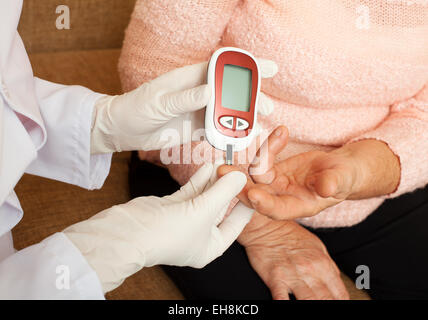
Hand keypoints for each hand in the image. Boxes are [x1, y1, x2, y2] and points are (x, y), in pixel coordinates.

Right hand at [64, 163, 253, 292]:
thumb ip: (223, 191)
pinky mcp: (173, 208)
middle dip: (229, 188)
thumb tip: (240, 176)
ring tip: (225, 162)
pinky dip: (200, 179)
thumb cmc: (167, 233)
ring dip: (214, 181)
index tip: (255, 186)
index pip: (237, 224)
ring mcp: (185, 220)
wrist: (129, 232)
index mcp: (211, 246)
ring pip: (206, 197)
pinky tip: (208, 166)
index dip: (247, 204)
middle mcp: (200, 235)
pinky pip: (192, 192)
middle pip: (221, 208)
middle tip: (239, 169)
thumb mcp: (204, 211)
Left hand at [90, 59, 277, 152]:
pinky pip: (215, 132)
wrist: (123, 130)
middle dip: (251, 98)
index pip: (223, 67)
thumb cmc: (135, 108)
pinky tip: (239, 140)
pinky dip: (227, 136)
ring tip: (257, 126)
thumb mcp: (159, 102)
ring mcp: (198, 112)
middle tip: (265, 108)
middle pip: (231, 92)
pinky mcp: (194, 129)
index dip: (247, 66)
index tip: (268, 68)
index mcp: (190, 78)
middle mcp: (198, 93)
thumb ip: (184, 98)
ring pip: (226, 113)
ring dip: (242, 119)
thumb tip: (210, 91)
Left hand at [220, 126, 399, 219]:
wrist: (342, 169)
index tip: (252, 194)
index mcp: (299, 206)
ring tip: (270, 139)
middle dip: (239, 185)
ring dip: (256, 158)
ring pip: (257, 174)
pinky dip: (272, 145)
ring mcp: (277, 184)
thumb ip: (333, 183)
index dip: (264, 203)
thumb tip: (326, 188)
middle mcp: (284, 197)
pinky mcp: (275, 170)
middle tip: (224, 172)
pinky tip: (282, 132)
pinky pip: (266, 157)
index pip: (277, 209)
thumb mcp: (343, 179)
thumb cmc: (345, 178)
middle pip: (257, 193)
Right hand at [238, 213, 348, 299]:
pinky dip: (285, 304)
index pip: (340, 294)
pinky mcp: (275, 277)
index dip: (341, 303)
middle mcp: (310, 270)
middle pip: (327, 300)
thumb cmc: (290, 234)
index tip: (338, 306)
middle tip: (326, 308)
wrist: (267, 225)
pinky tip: (287, 305)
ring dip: (311, 306)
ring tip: (310, 308)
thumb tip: (336, 284)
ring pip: (309, 301)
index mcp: (323, 263)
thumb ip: (328, 267)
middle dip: (329, 306)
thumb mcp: (317, 246)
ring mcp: (292, 275)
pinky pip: (282, 298)